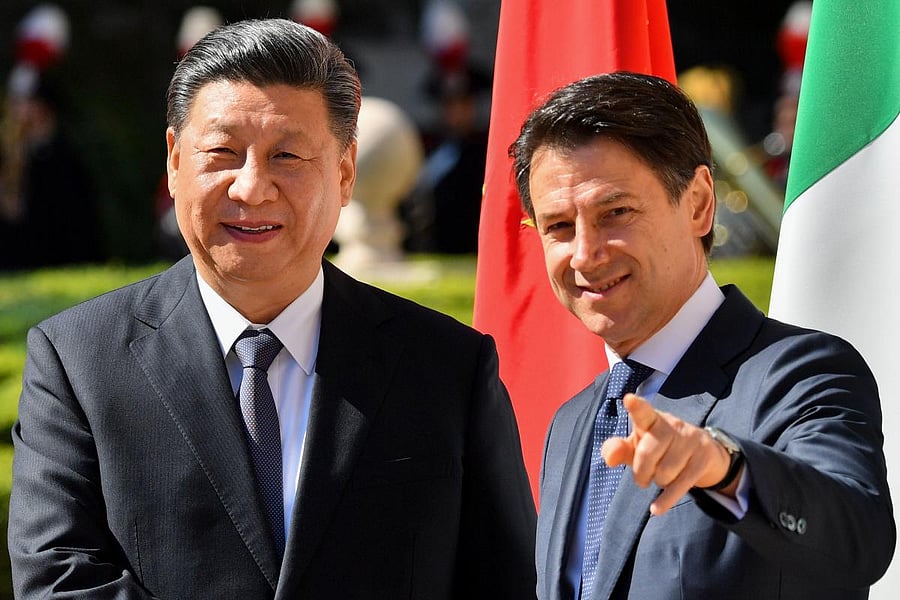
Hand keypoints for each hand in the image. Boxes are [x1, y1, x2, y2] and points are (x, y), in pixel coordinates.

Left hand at [601, 393, 735, 515]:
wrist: (705, 455)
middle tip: (643, 478)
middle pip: (647, 454)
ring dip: (658, 482)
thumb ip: (619, 450)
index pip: (643, 412)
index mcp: (652, 419)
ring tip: (662, 477)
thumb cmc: (661, 448)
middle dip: (641, 472)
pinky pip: (680, 485)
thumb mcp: (638, 447)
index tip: (628, 400)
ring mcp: (690, 440)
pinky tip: (656, 509)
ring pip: (664, 472)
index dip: (636, 407)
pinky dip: (666, 500)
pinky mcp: (704, 458)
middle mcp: (672, 425)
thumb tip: (608, 458)